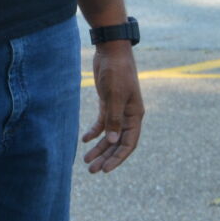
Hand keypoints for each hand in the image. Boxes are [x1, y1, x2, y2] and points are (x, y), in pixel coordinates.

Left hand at [82, 39, 143, 172]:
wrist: (111, 50)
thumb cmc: (116, 71)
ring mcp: (118, 109)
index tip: (106, 170)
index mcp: (135, 115)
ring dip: (99, 148)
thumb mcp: (115, 95)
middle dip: (106, 157)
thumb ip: (114, 119)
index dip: (118, 158)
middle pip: (118, 143)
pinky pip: (102, 123)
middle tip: (92, 170)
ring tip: (86, 161)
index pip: (129, 143)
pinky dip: (94, 132)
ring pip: (109, 135)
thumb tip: (113, 142)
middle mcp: (128, 115)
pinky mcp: (107, 103)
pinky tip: (84, 139)